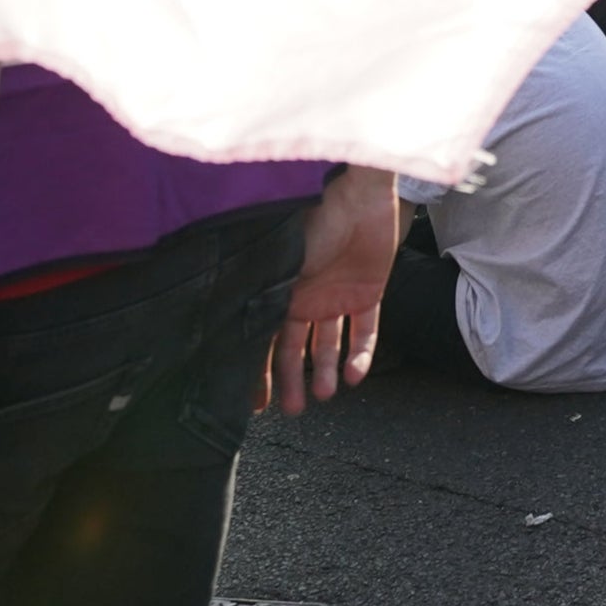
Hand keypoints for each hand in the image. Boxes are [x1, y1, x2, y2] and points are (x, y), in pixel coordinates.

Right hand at [263, 167, 401, 417]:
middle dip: (293, 380)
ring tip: (323, 395)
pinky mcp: (368, 291)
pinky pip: (366, 330)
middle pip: (296, 348)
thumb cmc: (311, 223)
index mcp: (280, 290)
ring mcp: (337, 295)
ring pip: (330, 344)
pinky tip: (356, 376)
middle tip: (291, 410)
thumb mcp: (280, 266)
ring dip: (326, 372)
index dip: (260, 371)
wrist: (357, 195)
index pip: (266, 339)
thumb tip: (236, 340)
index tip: (255, 404)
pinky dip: (361, 355)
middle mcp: (306, 297)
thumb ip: (266, 301)